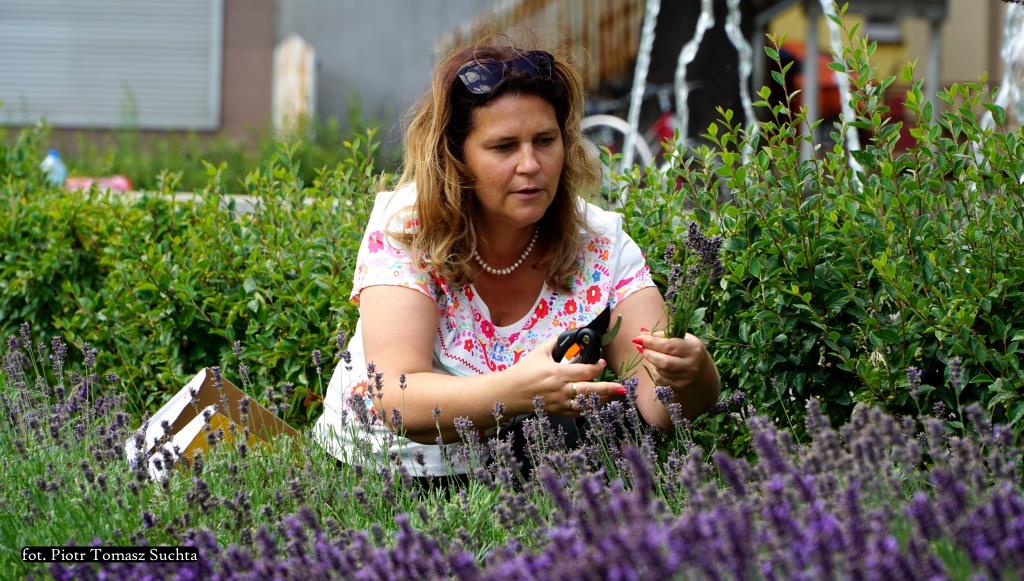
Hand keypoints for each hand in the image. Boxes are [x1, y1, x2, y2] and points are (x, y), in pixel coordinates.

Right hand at [504, 336, 626, 415]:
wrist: (509, 393)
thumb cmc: (523, 371)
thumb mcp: (539, 352)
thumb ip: (556, 342)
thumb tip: (572, 334)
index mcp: (558, 374)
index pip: (584, 372)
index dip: (597, 367)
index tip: (602, 362)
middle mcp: (561, 390)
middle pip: (590, 391)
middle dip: (608, 389)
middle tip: (622, 387)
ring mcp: (560, 403)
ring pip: (586, 404)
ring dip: (601, 400)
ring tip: (614, 396)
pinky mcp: (558, 412)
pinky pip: (578, 413)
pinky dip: (589, 409)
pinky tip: (598, 405)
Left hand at [632, 330, 712, 393]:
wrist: (703, 372)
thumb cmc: (689, 350)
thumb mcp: (681, 339)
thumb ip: (662, 335)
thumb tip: (641, 333)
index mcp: (693, 349)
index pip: (669, 346)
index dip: (651, 342)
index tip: (639, 338)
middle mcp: (691, 365)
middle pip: (663, 361)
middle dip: (648, 353)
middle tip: (641, 347)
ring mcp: (686, 378)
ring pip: (660, 371)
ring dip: (651, 361)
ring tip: (650, 354)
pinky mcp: (679, 387)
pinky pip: (660, 379)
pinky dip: (654, 370)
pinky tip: (656, 365)